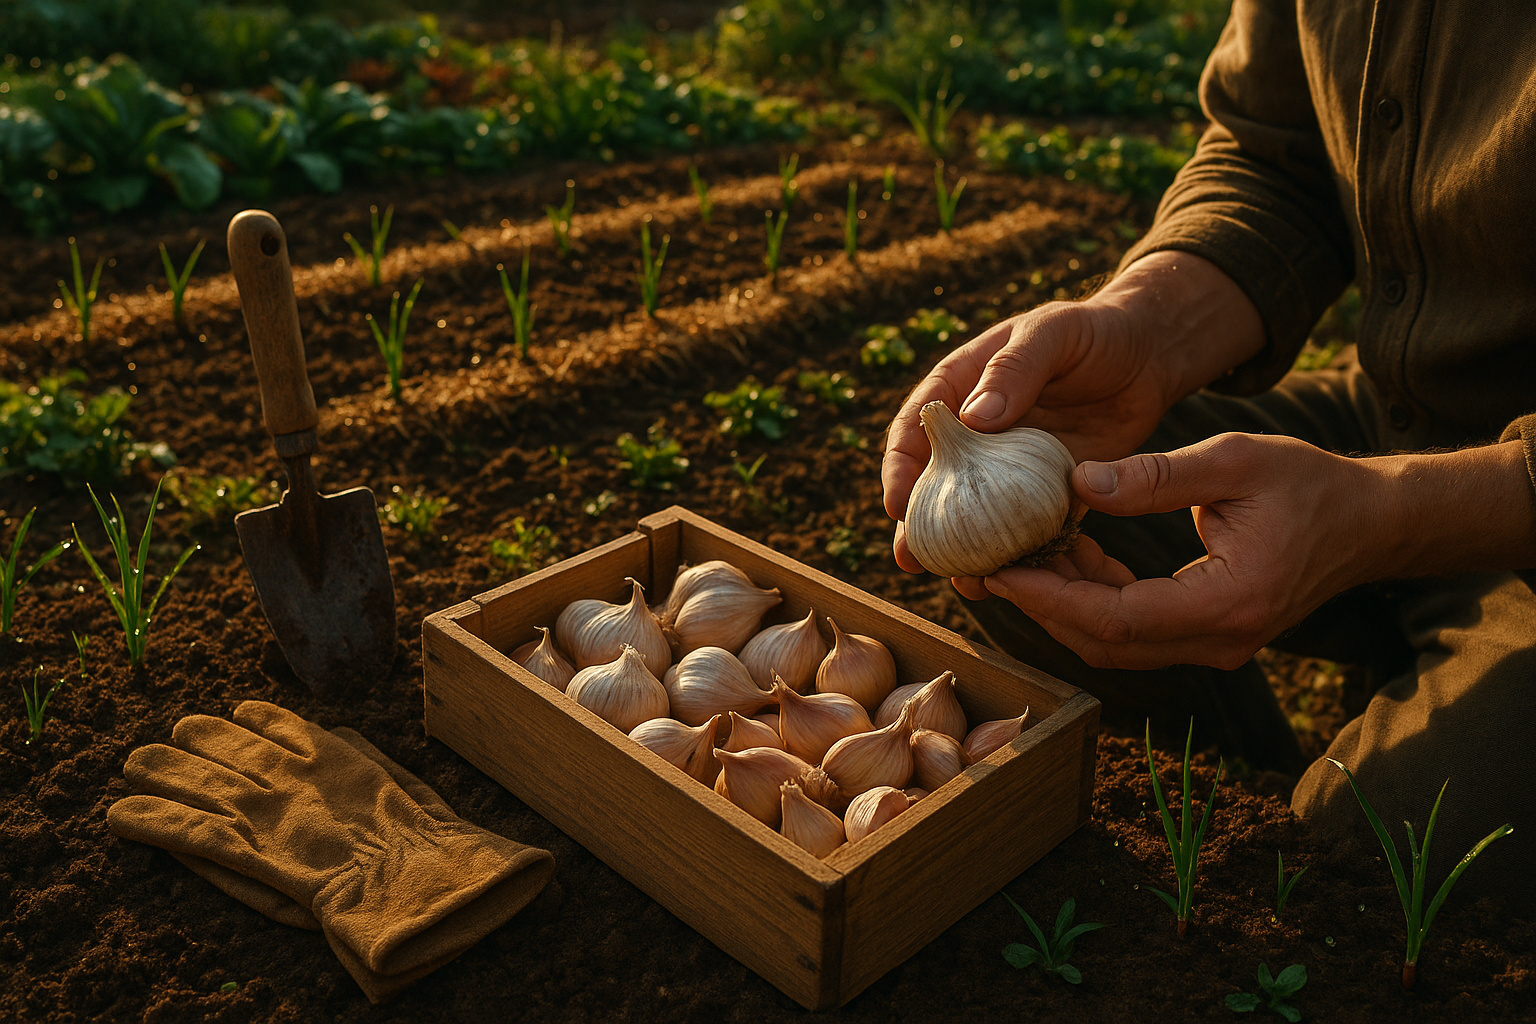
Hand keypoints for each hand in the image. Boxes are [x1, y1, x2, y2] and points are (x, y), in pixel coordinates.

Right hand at [882, 251, 1266, 573]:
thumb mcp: (1051, 334)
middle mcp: (977, 435)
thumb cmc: (1091, 331)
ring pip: (977, 516)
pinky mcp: (1051, 494)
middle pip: (936, 484)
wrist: (1148, 355)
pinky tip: (1016, 581)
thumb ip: (1014, 370)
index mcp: (961, 389)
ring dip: (964, 551)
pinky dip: (1019, 555)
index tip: (898, 503)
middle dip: (920, 525)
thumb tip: (973, 417)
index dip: (901, 467)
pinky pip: (1029, 529)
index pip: (915, 429)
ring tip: (960, 581)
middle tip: (911, 559)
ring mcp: (1011, 470)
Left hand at [974, 432, 1379, 670]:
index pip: (1116, 619)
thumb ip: (1156, 476)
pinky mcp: (1207, 634)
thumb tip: (1079, 481)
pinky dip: (1095, 600)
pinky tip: (1072, 552)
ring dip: (1064, 604)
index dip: (1049, 599)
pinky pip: (1135, 630)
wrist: (1370, 522)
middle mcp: (1219, 640)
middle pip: (1105, 642)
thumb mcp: (1234, 461)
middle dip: (1041, 607)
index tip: (999, 571)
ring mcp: (1215, 644)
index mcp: (1226, 603)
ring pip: (1115, 643)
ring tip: (1019, 555)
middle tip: (987, 567)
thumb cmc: (1309, 483)